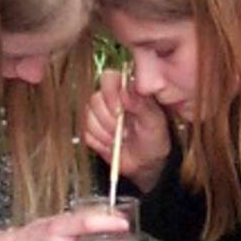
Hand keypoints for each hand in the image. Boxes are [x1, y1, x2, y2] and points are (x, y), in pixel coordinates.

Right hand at [84, 69, 171, 193]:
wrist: (146, 162)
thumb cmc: (154, 138)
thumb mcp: (154, 122)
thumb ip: (141, 104)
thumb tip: (124, 91)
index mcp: (127, 90)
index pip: (108, 78)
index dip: (109, 94)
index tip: (118, 112)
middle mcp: (110, 98)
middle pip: (95, 100)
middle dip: (109, 121)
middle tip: (125, 132)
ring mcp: (98, 114)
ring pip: (88, 118)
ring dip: (105, 134)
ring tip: (120, 139)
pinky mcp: (90, 130)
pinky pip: (86, 134)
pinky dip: (99, 143)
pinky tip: (112, 145)